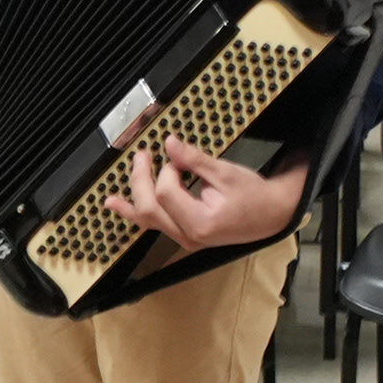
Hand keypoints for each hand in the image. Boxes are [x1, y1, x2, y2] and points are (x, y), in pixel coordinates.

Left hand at [102, 134, 305, 251]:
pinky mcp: (186, 235)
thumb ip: (195, 160)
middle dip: (141, 181)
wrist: (273, 215)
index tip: (180, 159)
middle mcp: (189, 236)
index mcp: (201, 222)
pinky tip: (119, 207)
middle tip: (142, 156)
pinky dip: (137, 214)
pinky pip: (156, 224)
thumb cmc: (255, 195)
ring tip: (110, 199)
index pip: (167, 193)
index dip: (168, 171)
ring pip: (149, 220)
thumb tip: (169, 143)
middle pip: (150, 208)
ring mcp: (186, 238)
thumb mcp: (226, 172)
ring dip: (131, 202)